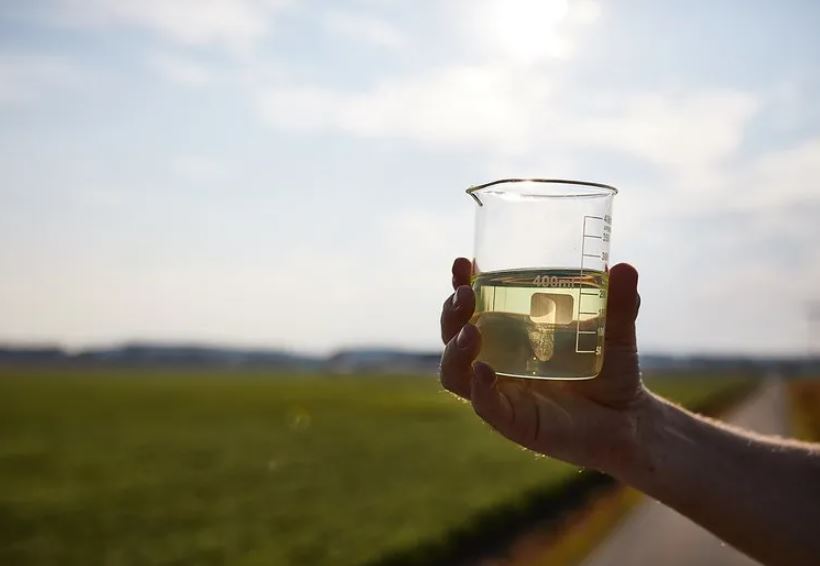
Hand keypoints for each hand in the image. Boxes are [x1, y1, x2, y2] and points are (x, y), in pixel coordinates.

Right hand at [440, 258, 646, 473]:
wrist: (630, 421)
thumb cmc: (611, 372)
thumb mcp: (615, 333)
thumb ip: (620, 304)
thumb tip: (625, 268)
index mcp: (509, 335)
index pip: (472, 308)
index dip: (461, 286)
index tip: (463, 263)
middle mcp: (497, 362)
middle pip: (453, 337)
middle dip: (451, 313)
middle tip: (465, 294)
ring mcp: (501, 393)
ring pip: (455, 373)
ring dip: (455, 350)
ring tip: (471, 331)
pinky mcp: (513, 422)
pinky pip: (485, 406)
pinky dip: (479, 388)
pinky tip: (484, 370)